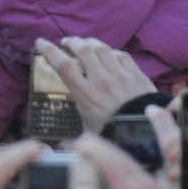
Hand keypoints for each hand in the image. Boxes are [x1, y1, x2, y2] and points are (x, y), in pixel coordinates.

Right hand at [35, 37, 156, 132]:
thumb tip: (59, 146)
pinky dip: (112, 51)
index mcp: (85, 95)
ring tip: (84, 43)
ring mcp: (120, 75)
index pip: (64, 66)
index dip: (50, 52)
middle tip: (66, 42)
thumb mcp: (89, 136)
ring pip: (102, 48)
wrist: (147, 131)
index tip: (40, 42)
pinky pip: (121, 55)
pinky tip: (109, 53)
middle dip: (72, 42)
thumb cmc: (116, 135)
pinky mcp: (136, 74)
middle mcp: (101, 81)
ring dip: (91, 42)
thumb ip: (72, 140)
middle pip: (83, 50)